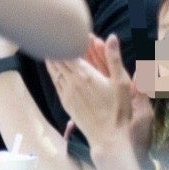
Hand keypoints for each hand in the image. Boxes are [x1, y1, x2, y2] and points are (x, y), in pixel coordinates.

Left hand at [47, 34, 141, 156]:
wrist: (108, 137)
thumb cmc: (119, 110)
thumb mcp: (121, 82)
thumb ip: (114, 57)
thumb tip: (111, 36)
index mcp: (85, 73)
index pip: (68, 51)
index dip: (66, 40)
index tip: (64, 32)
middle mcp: (72, 81)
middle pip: (58, 59)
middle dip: (56, 47)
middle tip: (52, 36)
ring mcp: (66, 92)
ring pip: (54, 71)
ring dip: (51, 58)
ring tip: (47, 47)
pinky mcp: (65, 102)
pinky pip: (55, 83)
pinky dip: (52, 72)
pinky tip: (52, 69)